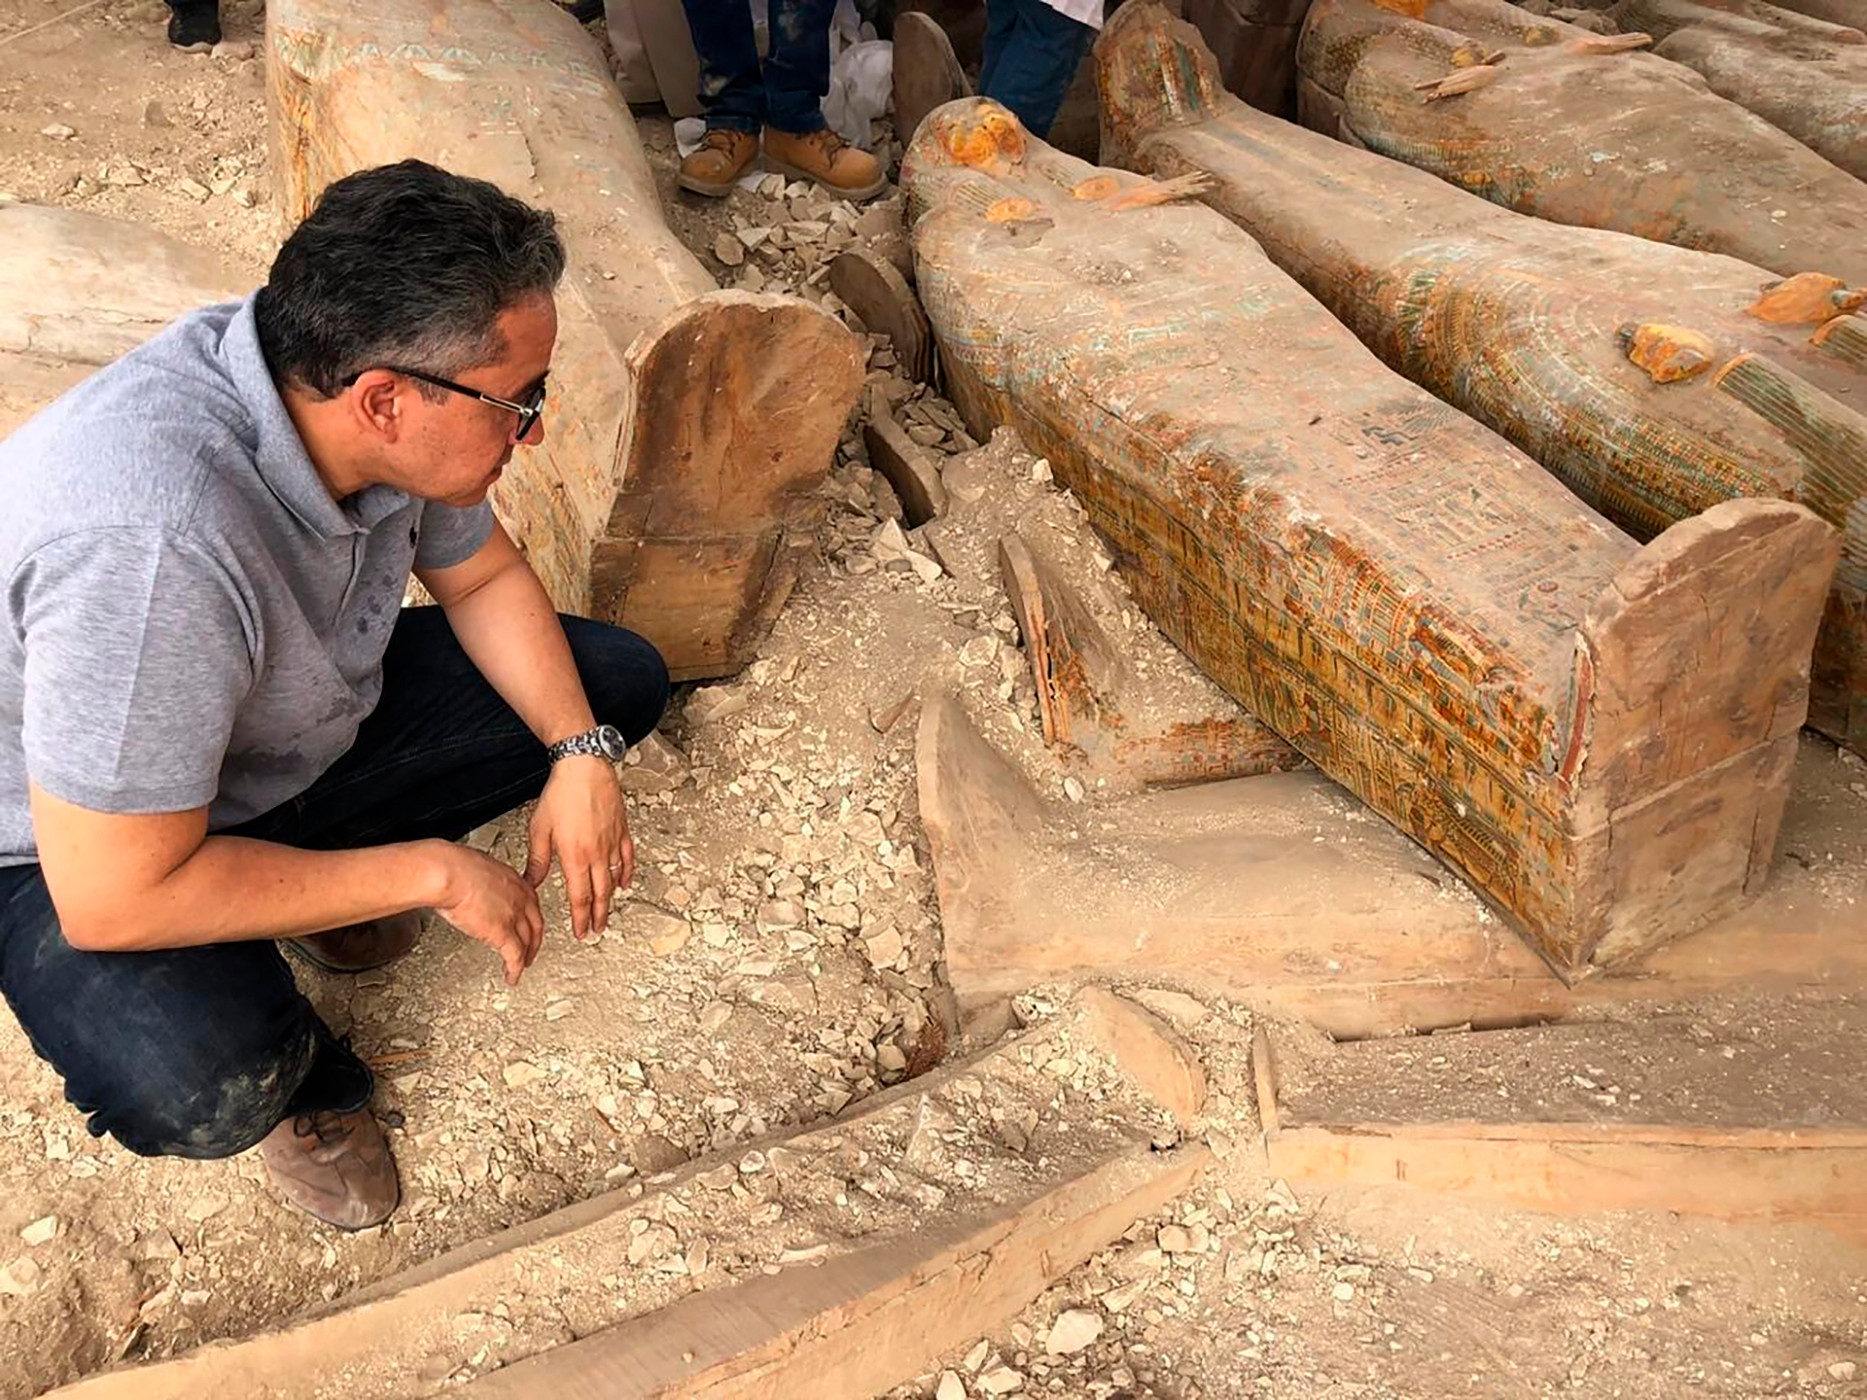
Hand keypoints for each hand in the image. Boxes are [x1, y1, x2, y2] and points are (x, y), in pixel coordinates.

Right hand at [432, 844, 544, 985]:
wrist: (448, 873)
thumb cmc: (452, 866)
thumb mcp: (476, 868)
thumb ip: (482, 881)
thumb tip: (473, 886)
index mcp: (513, 880)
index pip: (530, 902)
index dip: (529, 917)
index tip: (527, 925)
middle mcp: (519, 898)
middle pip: (535, 924)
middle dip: (533, 940)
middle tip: (530, 949)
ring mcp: (513, 916)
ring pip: (527, 942)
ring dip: (525, 956)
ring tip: (521, 966)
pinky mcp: (502, 933)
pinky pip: (514, 957)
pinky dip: (515, 970)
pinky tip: (512, 977)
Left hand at [526, 755, 632, 940]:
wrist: (584, 768)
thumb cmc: (561, 794)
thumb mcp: (540, 829)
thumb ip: (538, 860)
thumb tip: (531, 882)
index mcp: (575, 857)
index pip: (579, 897)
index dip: (581, 918)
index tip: (581, 931)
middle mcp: (597, 854)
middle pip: (600, 894)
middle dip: (598, 916)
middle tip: (596, 931)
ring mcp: (612, 843)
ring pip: (614, 879)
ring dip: (611, 899)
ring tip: (608, 913)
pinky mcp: (621, 830)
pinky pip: (627, 858)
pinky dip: (627, 873)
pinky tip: (625, 883)